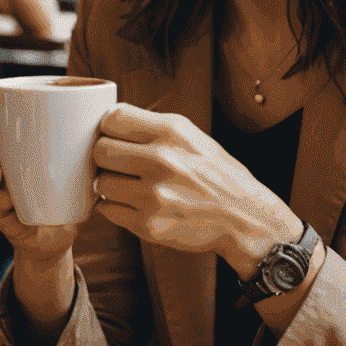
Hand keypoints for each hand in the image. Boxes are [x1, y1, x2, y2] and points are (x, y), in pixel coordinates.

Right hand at [0, 122, 81, 268]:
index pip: (2, 129)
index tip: (2, 120)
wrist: (59, 237)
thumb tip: (109, 135)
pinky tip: (5, 198)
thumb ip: (90, 157)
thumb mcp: (79, 174)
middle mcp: (7, 168)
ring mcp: (2, 192)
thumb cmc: (68, 197)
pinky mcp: (4, 218)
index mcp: (21, 151)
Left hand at [91, 102, 301, 275]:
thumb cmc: (216, 175)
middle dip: (104, 157)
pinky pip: (108, 210)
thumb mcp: (192, 137)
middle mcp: (162, 160)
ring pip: (101, 183)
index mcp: (172, 132)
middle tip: (118, 164)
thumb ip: (152, 127)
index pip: (112, 119)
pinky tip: (133, 203)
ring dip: (109, 184)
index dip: (107, 128)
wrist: (246, 219)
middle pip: (100, 151)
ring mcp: (154, 196)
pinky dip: (114, 207)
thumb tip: (105, 122)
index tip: (113, 137)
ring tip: (129, 186)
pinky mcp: (149, 226)